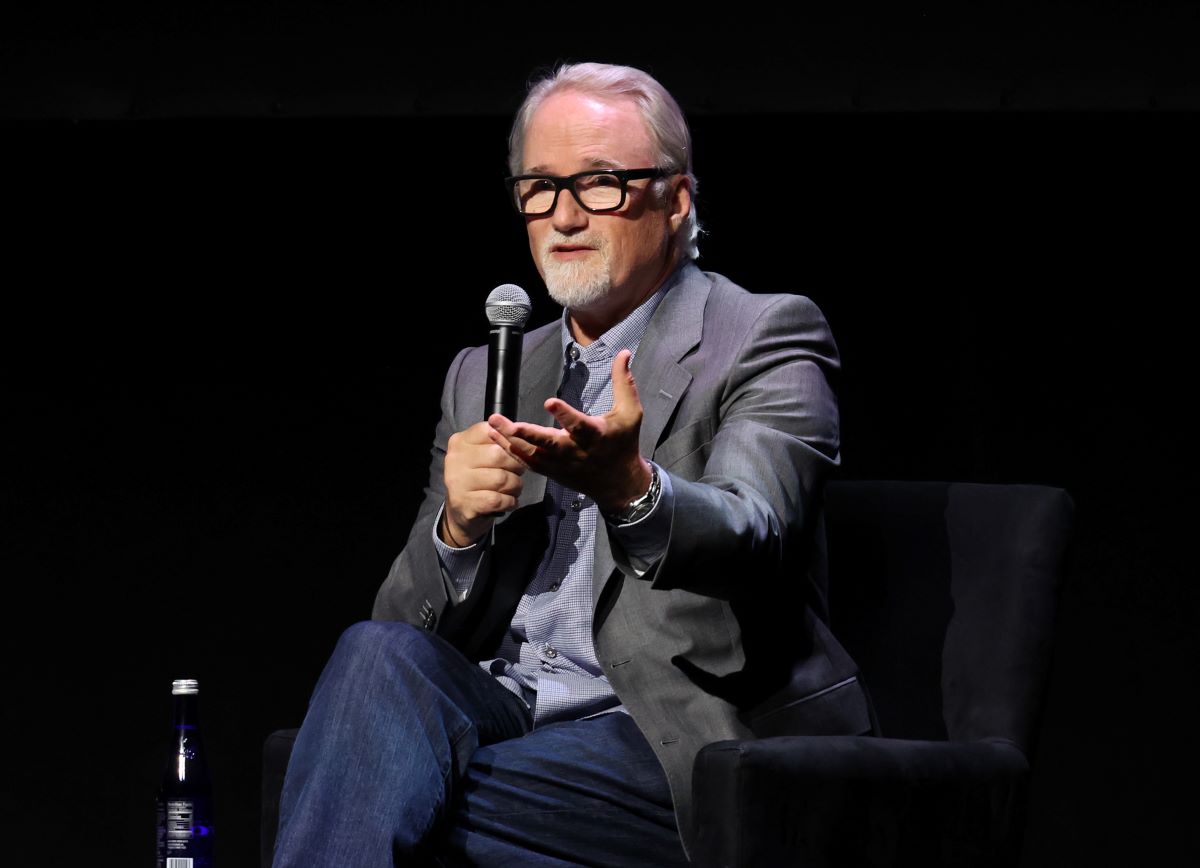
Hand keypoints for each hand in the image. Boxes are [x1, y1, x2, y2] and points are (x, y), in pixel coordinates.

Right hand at [442, 421, 526, 545]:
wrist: (460, 512)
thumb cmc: (478, 478)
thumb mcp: (483, 455)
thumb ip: (498, 441)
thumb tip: (520, 432)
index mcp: (460, 441)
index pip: (491, 431)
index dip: (511, 440)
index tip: (518, 451)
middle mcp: (455, 459)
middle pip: (498, 455)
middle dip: (516, 466)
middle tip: (517, 473)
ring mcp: (457, 482)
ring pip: (501, 479)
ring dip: (515, 486)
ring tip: (513, 489)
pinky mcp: (464, 503)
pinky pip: (498, 500)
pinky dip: (510, 502)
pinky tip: (509, 502)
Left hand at [488, 349, 651, 512]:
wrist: (619, 483)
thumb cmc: (624, 443)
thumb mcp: (631, 413)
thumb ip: (624, 382)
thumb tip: (624, 353)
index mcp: (595, 435)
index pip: (578, 424)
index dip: (564, 414)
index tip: (549, 401)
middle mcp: (575, 451)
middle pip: (548, 443)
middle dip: (527, 433)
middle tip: (508, 423)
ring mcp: (561, 464)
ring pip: (533, 454)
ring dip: (511, 440)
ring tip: (492, 424)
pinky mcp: (552, 471)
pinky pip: (528, 462)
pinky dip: (511, 451)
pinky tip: (495, 437)